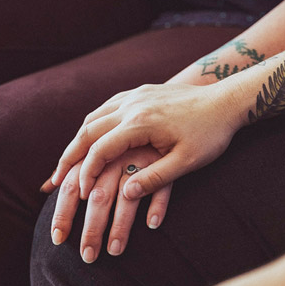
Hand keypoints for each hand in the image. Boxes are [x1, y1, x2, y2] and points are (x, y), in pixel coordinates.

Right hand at [42, 83, 242, 203]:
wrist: (228, 100)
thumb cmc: (211, 135)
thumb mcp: (187, 162)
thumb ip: (155, 178)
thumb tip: (125, 193)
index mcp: (141, 123)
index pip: (100, 148)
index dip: (85, 172)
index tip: (77, 192)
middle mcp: (132, 105)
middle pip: (88, 130)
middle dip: (70, 156)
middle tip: (56, 179)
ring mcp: (136, 95)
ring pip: (95, 116)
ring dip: (78, 139)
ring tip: (68, 162)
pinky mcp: (142, 92)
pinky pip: (107, 107)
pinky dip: (93, 125)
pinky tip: (90, 138)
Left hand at [42, 145, 172, 261]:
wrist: (169, 116)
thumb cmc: (126, 139)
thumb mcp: (99, 149)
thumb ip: (73, 169)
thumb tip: (44, 187)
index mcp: (95, 154)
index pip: (72, 186)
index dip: (63, 213)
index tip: (57, 239)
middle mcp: (115, 156)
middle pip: (98, 196)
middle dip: (91, 228)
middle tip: (87, 256)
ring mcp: (142, 158)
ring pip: (127, 197)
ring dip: (120, 225)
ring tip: (115, 251)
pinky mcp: (167, 161)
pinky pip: (162, 185)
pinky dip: (157, 205)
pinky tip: (152, 225)